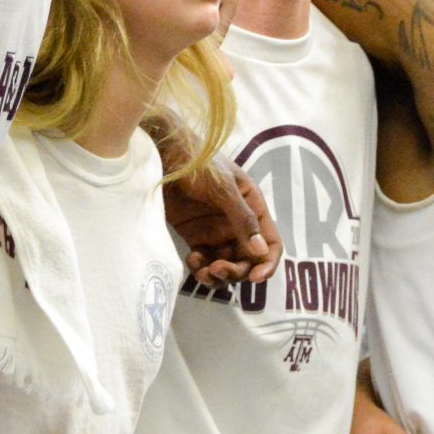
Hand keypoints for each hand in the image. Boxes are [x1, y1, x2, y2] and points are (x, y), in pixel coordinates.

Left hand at [164, 160, 279, 287]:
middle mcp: (238, 223)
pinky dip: (200, 267)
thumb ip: (242, 219)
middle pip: (247, 260)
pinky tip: (192, 260)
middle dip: (236, 271)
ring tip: (202, 272)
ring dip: (218, 274)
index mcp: (253, 208)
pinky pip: (205, 261)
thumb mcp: (223, 188)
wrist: (162, 155)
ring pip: (226, 265)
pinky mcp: (195, 236)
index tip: (255, 278)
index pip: (270, 242)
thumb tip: (261, 251)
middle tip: (217, 270)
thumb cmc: (198, 163)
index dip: (267, 263)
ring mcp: (216, 231)